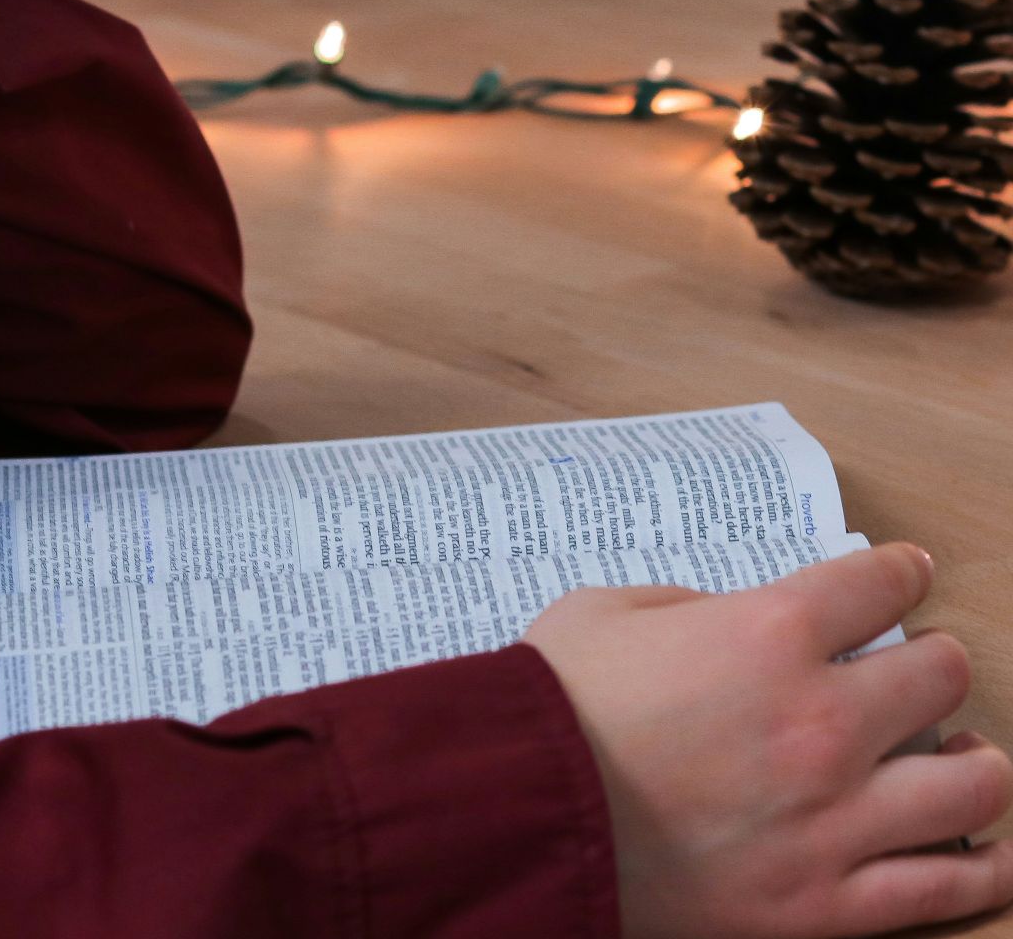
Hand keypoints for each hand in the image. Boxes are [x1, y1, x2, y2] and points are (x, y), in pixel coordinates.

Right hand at [525, 544, 1012, 937]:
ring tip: (956, 756)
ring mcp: (831, 819)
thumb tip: (734, 620)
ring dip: (972, 758)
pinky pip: (945, 887)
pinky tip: (982, 848)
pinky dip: (979, 864)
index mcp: (767, 633)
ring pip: (972, 781)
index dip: (901, 573)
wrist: (510, 819)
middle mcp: (820, 721)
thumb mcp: (603, 613)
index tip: (907, 576)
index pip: (879, 583)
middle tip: (916, 670)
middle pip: (941, 673)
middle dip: (932, 661)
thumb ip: (688, 606)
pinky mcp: (822, 903)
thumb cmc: (545, 711)